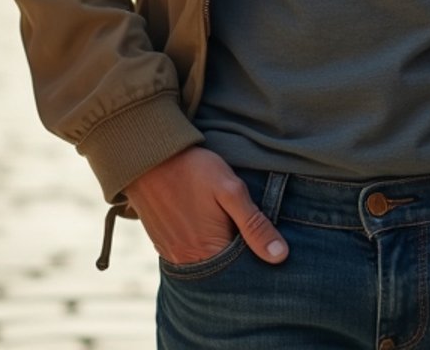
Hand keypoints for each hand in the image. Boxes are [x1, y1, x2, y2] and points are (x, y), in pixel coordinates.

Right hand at [125, 146, 288, 265]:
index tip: (265, 241)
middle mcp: (188, 261)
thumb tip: (280, 256)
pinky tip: (206, 225)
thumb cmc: (193, 170)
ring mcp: (172, 255)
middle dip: (237, 257)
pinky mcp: (162, 245)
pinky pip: (187, 255)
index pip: (241, 272)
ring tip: (225, 225)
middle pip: (222, 271)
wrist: (149, 157)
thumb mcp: (230, 190)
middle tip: (244, 228)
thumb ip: (254, 224)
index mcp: (209, 252)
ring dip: (218, 251)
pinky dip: (200, 247)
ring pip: (205, 263)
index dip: (256, 258)